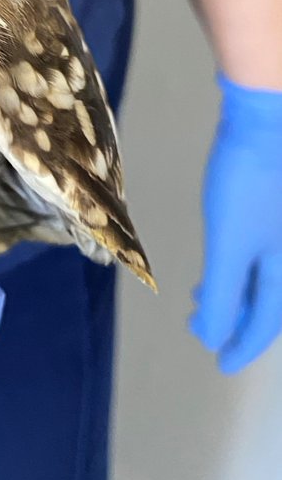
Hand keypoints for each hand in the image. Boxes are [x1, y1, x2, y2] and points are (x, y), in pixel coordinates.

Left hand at [191, 75, 281, 373]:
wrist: (267, 118)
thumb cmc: (250, 182)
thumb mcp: (230, 241)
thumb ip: (225, 290)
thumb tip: (213, 336)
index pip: (266, 321)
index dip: (241, 344)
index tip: (219, 362)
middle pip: (269, 300)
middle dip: (236, 317)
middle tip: (204, 326)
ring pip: (265, 274)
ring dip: (236, 290)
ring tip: (205, 294)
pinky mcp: (277, 204)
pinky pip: (264, 250)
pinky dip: (242, 263)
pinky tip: (224, 251)